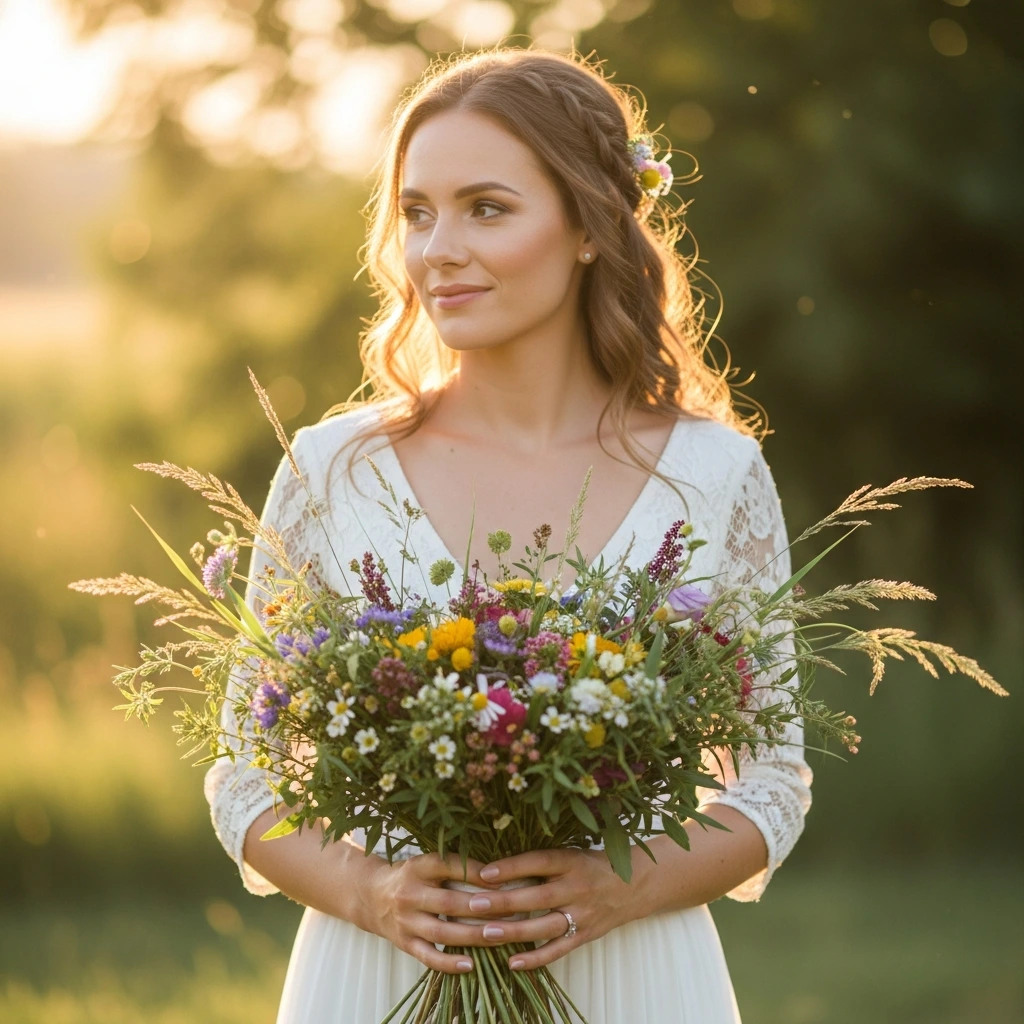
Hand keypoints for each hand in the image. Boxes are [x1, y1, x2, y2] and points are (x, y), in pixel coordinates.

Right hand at [366, 850, 515, 973]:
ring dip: (472, 936)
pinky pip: (429, 956)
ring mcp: (406, 921)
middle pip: (448, 902)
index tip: (501, 878)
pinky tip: (472, 964)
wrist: (372, 896)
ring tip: (499, 936)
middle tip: (510, 910)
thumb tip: (497, 872)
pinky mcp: (405, 943)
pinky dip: (450, 963)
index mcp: (419, 867)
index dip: (475, 872)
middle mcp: (410, 894)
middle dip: (480, 908)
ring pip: (442, 932)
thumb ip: (455, 866)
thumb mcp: (427, 863)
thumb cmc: (412, 877)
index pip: (449, 866)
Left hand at [459, 848, 645, 970]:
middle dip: (504, 901)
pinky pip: (558, 950)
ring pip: (545, 926)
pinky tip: (512, 963)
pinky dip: (535, 958)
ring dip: (514, 931)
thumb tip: (498, 866)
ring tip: (486, 933)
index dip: (512, 866)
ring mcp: (582, 914)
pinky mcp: (585, 935)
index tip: (484, 872)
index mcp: (572, 861)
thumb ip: (541, 862)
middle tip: (474, 904)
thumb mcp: (570, 854)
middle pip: (537, 896)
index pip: (539, 862)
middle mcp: (577, 888)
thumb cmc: (592, 866)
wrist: (634, 886)